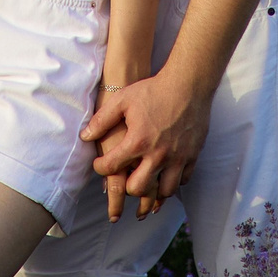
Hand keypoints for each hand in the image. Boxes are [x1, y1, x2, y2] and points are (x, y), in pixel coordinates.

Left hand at [81, 71, 211, 219]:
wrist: (188, 85)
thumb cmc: (153, 90)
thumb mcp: (122, 100)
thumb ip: (102, 120)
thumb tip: (85, 136)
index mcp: (138, 141)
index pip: (111, 167)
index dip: (100, 168)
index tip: (100, 165)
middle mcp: (158, 154)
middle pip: (138, 188)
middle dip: (127, 187)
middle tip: (124, 179)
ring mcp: (177, 158)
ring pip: (164, 191)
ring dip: (153, 191)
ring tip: (145, 185)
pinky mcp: (192, 156)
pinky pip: (183, 181)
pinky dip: (172, 182)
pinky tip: (165, 177)